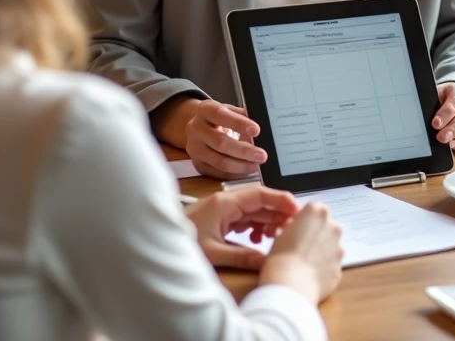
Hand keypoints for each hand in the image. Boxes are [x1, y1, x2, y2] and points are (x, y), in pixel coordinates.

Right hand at [184, 100, 267, 179]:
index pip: (221, 115)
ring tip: (257, 165)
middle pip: (219, 142)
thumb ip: (243, 116)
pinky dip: (235, 174)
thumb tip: (263, 126)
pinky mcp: (198, 164)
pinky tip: (246, 170)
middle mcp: (196, 129)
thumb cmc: (220, 118)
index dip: (239, 123)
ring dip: (241, 165)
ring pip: (219, 161)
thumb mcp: (230, 110)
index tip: (256, 130)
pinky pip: (218, 173)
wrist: (200, 127)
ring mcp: (195, 148)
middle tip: (261, 155)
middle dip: (243, 150)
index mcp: (205, 110)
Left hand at [185, 185, 299, 269]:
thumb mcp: (212, 253)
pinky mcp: (220, 219)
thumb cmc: (180, 243)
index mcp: (224, 203)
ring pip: (254, 210)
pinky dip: (256, 227)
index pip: (260, 194)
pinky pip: (245, 218)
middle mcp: (225, 202)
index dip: (281, 200)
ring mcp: (222, 210)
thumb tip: (265, 260)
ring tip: (276, 237)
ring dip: (267, 222)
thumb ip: (240, 256)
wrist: (158, 241)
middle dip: (277, 213)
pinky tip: (258, 239)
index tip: (297, 210)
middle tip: (292, 228)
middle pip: (260, 201)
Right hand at [260, 203, 343, 302]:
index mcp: (317, 212)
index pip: (314, 209)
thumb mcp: (279, 233)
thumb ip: (293, 227)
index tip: (296, 229)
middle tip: (300, 246)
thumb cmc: (280, 257)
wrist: (289, 285)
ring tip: (303, 263)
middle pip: (326, 226)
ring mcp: (339, 248)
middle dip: (317, 234)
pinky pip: (331, 265)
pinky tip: (309, 275)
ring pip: (331, 246)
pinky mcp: (340, 268)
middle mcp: (333, 227)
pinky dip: (323, 268)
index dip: (304, 220)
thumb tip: (294, 231)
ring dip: (321, 251)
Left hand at [431, 83, 454, 151]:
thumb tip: (422, 116)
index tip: (435, 123)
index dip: (446, 113)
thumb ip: (431, 103)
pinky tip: (453, 146)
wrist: (452, 100)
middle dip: (452, 128)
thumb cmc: (441, 98)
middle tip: (440, 137)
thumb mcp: (436, 94)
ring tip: (446, 142)